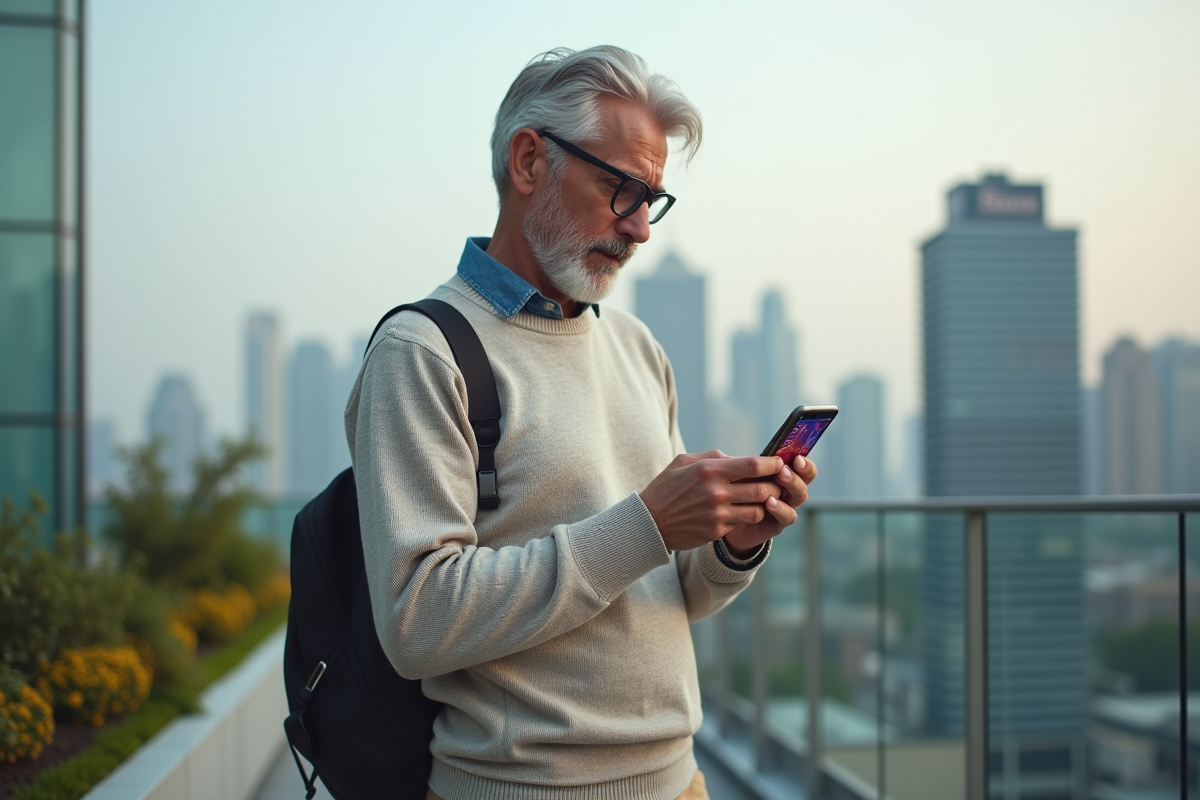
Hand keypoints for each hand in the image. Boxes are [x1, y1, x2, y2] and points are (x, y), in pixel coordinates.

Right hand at [639, 451, 785, 550]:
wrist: (650, 522)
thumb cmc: (667, 487)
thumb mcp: (684, 462)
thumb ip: (714, 457)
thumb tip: (739, 459)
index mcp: (709, 470)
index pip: (753, 465)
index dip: (772, 464)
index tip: (779, 463)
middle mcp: (716, 492)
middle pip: (762, 489)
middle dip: (776, 486)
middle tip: (780, 483)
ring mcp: (717, 514)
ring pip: (758, 510)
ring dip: (766, 504)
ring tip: (765, 499)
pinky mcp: (716, 531)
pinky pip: (743, 523)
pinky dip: (748, 516)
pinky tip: (745, 510)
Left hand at [723, 455, 817, 556]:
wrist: (724, 522)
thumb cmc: (733, 492)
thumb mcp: (734, 475)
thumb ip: (735, 464)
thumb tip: (723, 453)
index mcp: (781, 473)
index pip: (801, 465)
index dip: (803, 462)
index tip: (797, 457)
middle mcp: (787, 488)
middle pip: (805, 479)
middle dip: (798, 472)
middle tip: (783, 470)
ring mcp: (785, 506)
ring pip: (800, 495)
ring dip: (792, 485)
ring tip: (780, 478)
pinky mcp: (778, 523)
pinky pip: (788, 516)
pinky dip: (781, 508)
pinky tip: (770, 502)